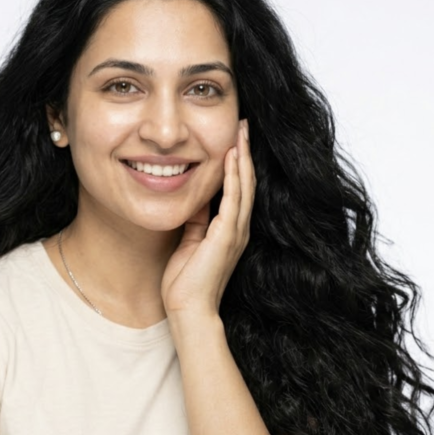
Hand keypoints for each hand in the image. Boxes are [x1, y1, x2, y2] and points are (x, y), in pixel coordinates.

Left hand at [161, 118, 254, 328]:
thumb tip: (194, 196)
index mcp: (230, 229)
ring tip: (242, 131)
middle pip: (247, 181)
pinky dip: (234, 176)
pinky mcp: (227, 236)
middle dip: (245, 151)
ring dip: (243, 156)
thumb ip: (196, 219)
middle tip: (244, 125)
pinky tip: (232, 156)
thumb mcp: (189, 240)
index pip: (238, 188)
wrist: (189, 310)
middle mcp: (238, 228)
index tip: (235, 138)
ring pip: (244, 185)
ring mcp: (235, 231)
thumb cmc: (186, 282)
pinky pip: (233, 199)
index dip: (238, 162)